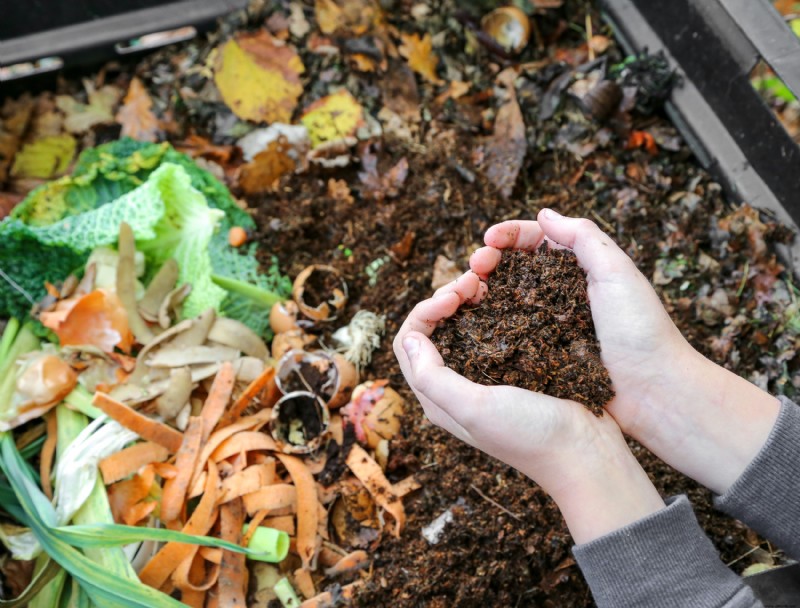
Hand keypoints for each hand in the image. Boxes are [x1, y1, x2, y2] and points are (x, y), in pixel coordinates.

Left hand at [393, 272, 664, 542]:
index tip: (454, 296)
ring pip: (462, 326)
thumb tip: (410, 338)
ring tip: (488, 283)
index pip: (409, 343)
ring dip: (468, 300)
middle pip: (433, 330)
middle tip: (474, 281)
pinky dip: (493, 309)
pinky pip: (493, 330)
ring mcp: (486, 377)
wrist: (585, 453)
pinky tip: (508, 297)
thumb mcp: (475, 408)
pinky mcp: (513, 369)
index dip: (425, 311)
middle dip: (445, 299)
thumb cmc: (530, 434)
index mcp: (438, 398)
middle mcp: (456, 387)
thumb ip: (433, 377)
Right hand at [470, 209, 779, 493]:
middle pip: (514, 267)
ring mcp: (548, 325)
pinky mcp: (541, 355)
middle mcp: (560, 294)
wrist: (653, 392)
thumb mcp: (617, 272)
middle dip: (489, 259)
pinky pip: (509, 333)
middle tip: (474, 266)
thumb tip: (544, 214)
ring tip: (467, 291)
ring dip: (483, 289)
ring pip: (506, 298)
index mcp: (580, 269)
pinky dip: (488, 323)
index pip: (536, 240)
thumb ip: (583, 237)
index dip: (509, 235)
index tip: (488, 239)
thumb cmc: (641, 330)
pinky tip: (474, 320)